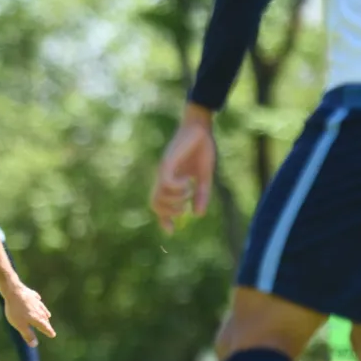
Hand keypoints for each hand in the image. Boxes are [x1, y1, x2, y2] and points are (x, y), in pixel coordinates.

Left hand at [3, 283, 54, 344]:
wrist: (13, 291)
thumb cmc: (16, 310)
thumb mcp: (20, 326)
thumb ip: (27, 335)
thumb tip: (34, 345)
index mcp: (37, 319)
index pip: (45, 327)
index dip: (49, 332)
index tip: (53, 335)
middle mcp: (39, 310)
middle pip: (44, 318)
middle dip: (47, 323)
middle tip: (48, 327)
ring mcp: (36, 301)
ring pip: (42, 309)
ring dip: (45, 313)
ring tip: (47, 315)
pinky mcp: (31, 294)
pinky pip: (36, 299)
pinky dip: (38, 301)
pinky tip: (38, 300)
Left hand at [151, 104, 215, 233]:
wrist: (200, 128)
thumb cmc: (201, 149)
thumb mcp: (204, 177)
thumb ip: (201, 195)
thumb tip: (197, 215)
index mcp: (171, 182)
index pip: (160, 205)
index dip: (164, 220)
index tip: (171, 231)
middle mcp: (164, 178)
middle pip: (155, 204)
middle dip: (168, 213)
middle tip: (183, 209)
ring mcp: (164, 171)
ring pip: (159, 196)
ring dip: (176, 200)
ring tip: (190, 190)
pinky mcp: (167, 163)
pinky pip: (166, 183)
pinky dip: (177, 187)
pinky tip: (188, 181)